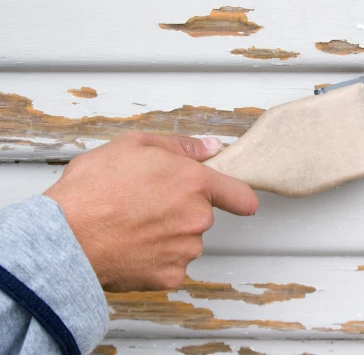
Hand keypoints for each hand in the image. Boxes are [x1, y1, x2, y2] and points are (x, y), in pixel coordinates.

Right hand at [44, 131, 257, 292]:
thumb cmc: (94, 189)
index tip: (235, 200)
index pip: (240, 195)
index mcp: (194, 183)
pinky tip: (130, 248)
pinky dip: (154, 259)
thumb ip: (181, 146)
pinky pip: (170, 265)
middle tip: (144, 204)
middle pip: (201, 215)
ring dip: (167, 236)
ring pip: (185, 241)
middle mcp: (197, 218)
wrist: (65, 238)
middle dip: (181, 210)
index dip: (237, 197)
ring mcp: (185, 250)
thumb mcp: (134, 145)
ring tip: (131, 226)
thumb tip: (211, 147)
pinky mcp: (170, 276)